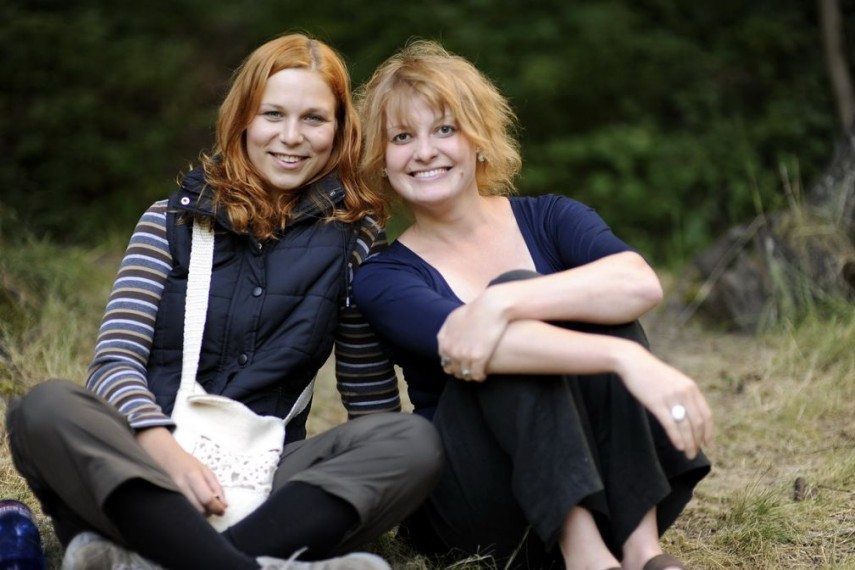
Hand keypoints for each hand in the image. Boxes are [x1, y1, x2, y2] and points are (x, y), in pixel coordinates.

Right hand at [135, 427, 226, 516]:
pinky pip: (192, 507)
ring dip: (206, 511)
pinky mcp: (179, 496)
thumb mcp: (207, 471)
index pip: (207, 498)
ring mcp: (181, 492)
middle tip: (219, 510)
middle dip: (212, 512)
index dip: (216, 508)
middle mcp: (186, 487)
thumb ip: (216, 487)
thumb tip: (224, 504)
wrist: (171, 460)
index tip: (224, 510)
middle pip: (200, 508)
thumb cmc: (192, 463)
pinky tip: (204, 504)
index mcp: (195, 477)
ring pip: (195, 510)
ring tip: (212, 506)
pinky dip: (200, 508)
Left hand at [437, 290, 509, 381]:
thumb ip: (446, 330)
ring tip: (475, 374)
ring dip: (469, 375)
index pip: (444, 359)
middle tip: (466, 371)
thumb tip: (444, 339)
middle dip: (458, 370)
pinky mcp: (479, 359)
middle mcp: (452, 350)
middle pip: (452, 369)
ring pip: (464, 374)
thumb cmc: (475, 309)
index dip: (451, 362)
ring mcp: (464, 356)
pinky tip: (483, 375)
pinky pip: (476, 375)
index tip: (458, 362)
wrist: (491, 307)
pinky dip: (479, 377)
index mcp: (445, 341)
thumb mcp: (453, 317)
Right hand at [616, 345, 713, 459]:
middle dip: (698, 441)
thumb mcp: (674, 380)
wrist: (633, 362)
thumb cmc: (652, 373)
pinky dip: (677, 438)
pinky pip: (670, 424)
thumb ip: (684, 395)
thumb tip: (691, 415)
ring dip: (689, 443)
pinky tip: (679, 446)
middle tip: (695, 452)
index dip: (708, 431)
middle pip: (698, 423)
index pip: (706, 414)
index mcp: (691, 387)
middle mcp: (684, 392)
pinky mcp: (656, 403)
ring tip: (688, 454)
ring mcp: (671, 398)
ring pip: (685, 426)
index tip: (707, 443)